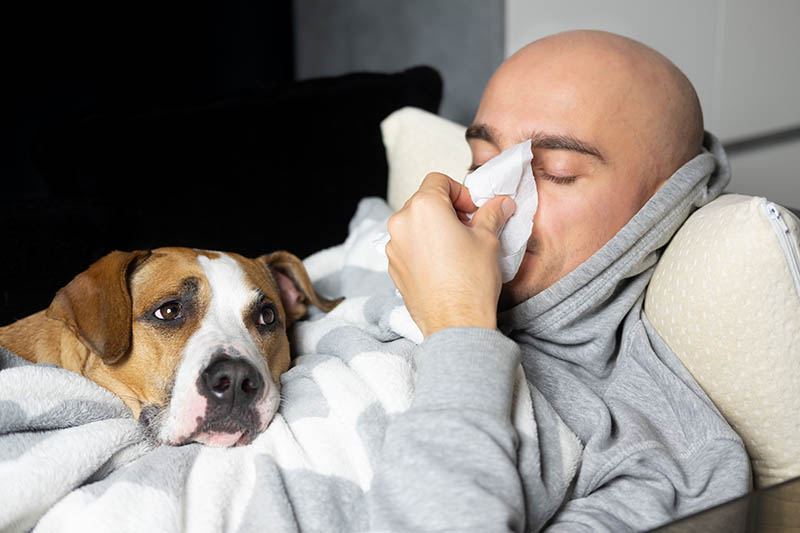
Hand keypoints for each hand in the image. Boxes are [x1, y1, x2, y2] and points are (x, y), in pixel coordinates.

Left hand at [386, 172, 514, 336]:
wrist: (455, 323)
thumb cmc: (470, 283)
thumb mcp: (488, 240)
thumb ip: (491, 214)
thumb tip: (500, 203)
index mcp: (424, 208)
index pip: (438, 180)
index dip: (460, 191)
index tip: (473, 209)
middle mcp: (401, 223)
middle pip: (424, 201)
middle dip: (448, 209)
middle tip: (470, 227)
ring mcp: (393, 246)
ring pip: (415, 224)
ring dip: (435, 228)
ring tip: (458, 248)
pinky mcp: (393, 266)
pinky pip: (408, 246)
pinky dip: (424, 247)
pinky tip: (444, 265)